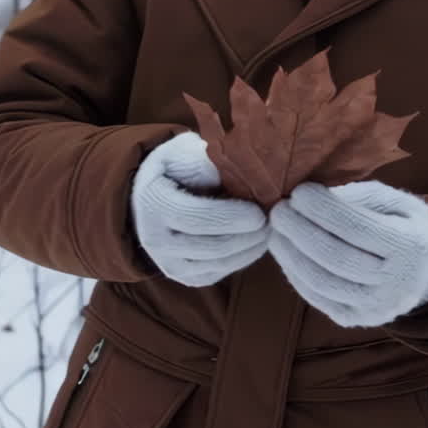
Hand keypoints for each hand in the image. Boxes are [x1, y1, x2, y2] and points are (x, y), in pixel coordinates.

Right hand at [131, 132, 269, 286]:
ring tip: (270, 230)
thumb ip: (211, 164)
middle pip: (212, 246)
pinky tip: (257, 241)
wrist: (154, 194)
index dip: (232, 218)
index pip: (196, 219)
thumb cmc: (177, 166)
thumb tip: (244, 177)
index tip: (260, 212)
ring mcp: (169, 263)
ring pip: (218, 264)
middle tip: (273, 221)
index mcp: (154, 204)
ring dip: (250, 248)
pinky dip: (242, 258)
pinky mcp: (185, 276)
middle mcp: (156, 240)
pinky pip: (219, 273)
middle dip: (248, 236)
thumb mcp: (187, 152)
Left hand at [268, 181, 427, 327]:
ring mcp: (376, 308)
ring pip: (322, 282)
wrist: (421, 271)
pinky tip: (286, 252)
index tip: (299, 192)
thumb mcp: (394, 201)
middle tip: (278, 210)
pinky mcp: (355, 320)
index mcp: (412, 247)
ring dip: (290, 254)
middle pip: (336, 258)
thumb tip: (311, 197)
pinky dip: (295, 273)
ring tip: (276, 231)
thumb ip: (359, 196)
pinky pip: (316, 297)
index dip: (324, 210)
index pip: (358, 228)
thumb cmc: (401, 225)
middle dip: (300, 231)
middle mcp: (398, 285)